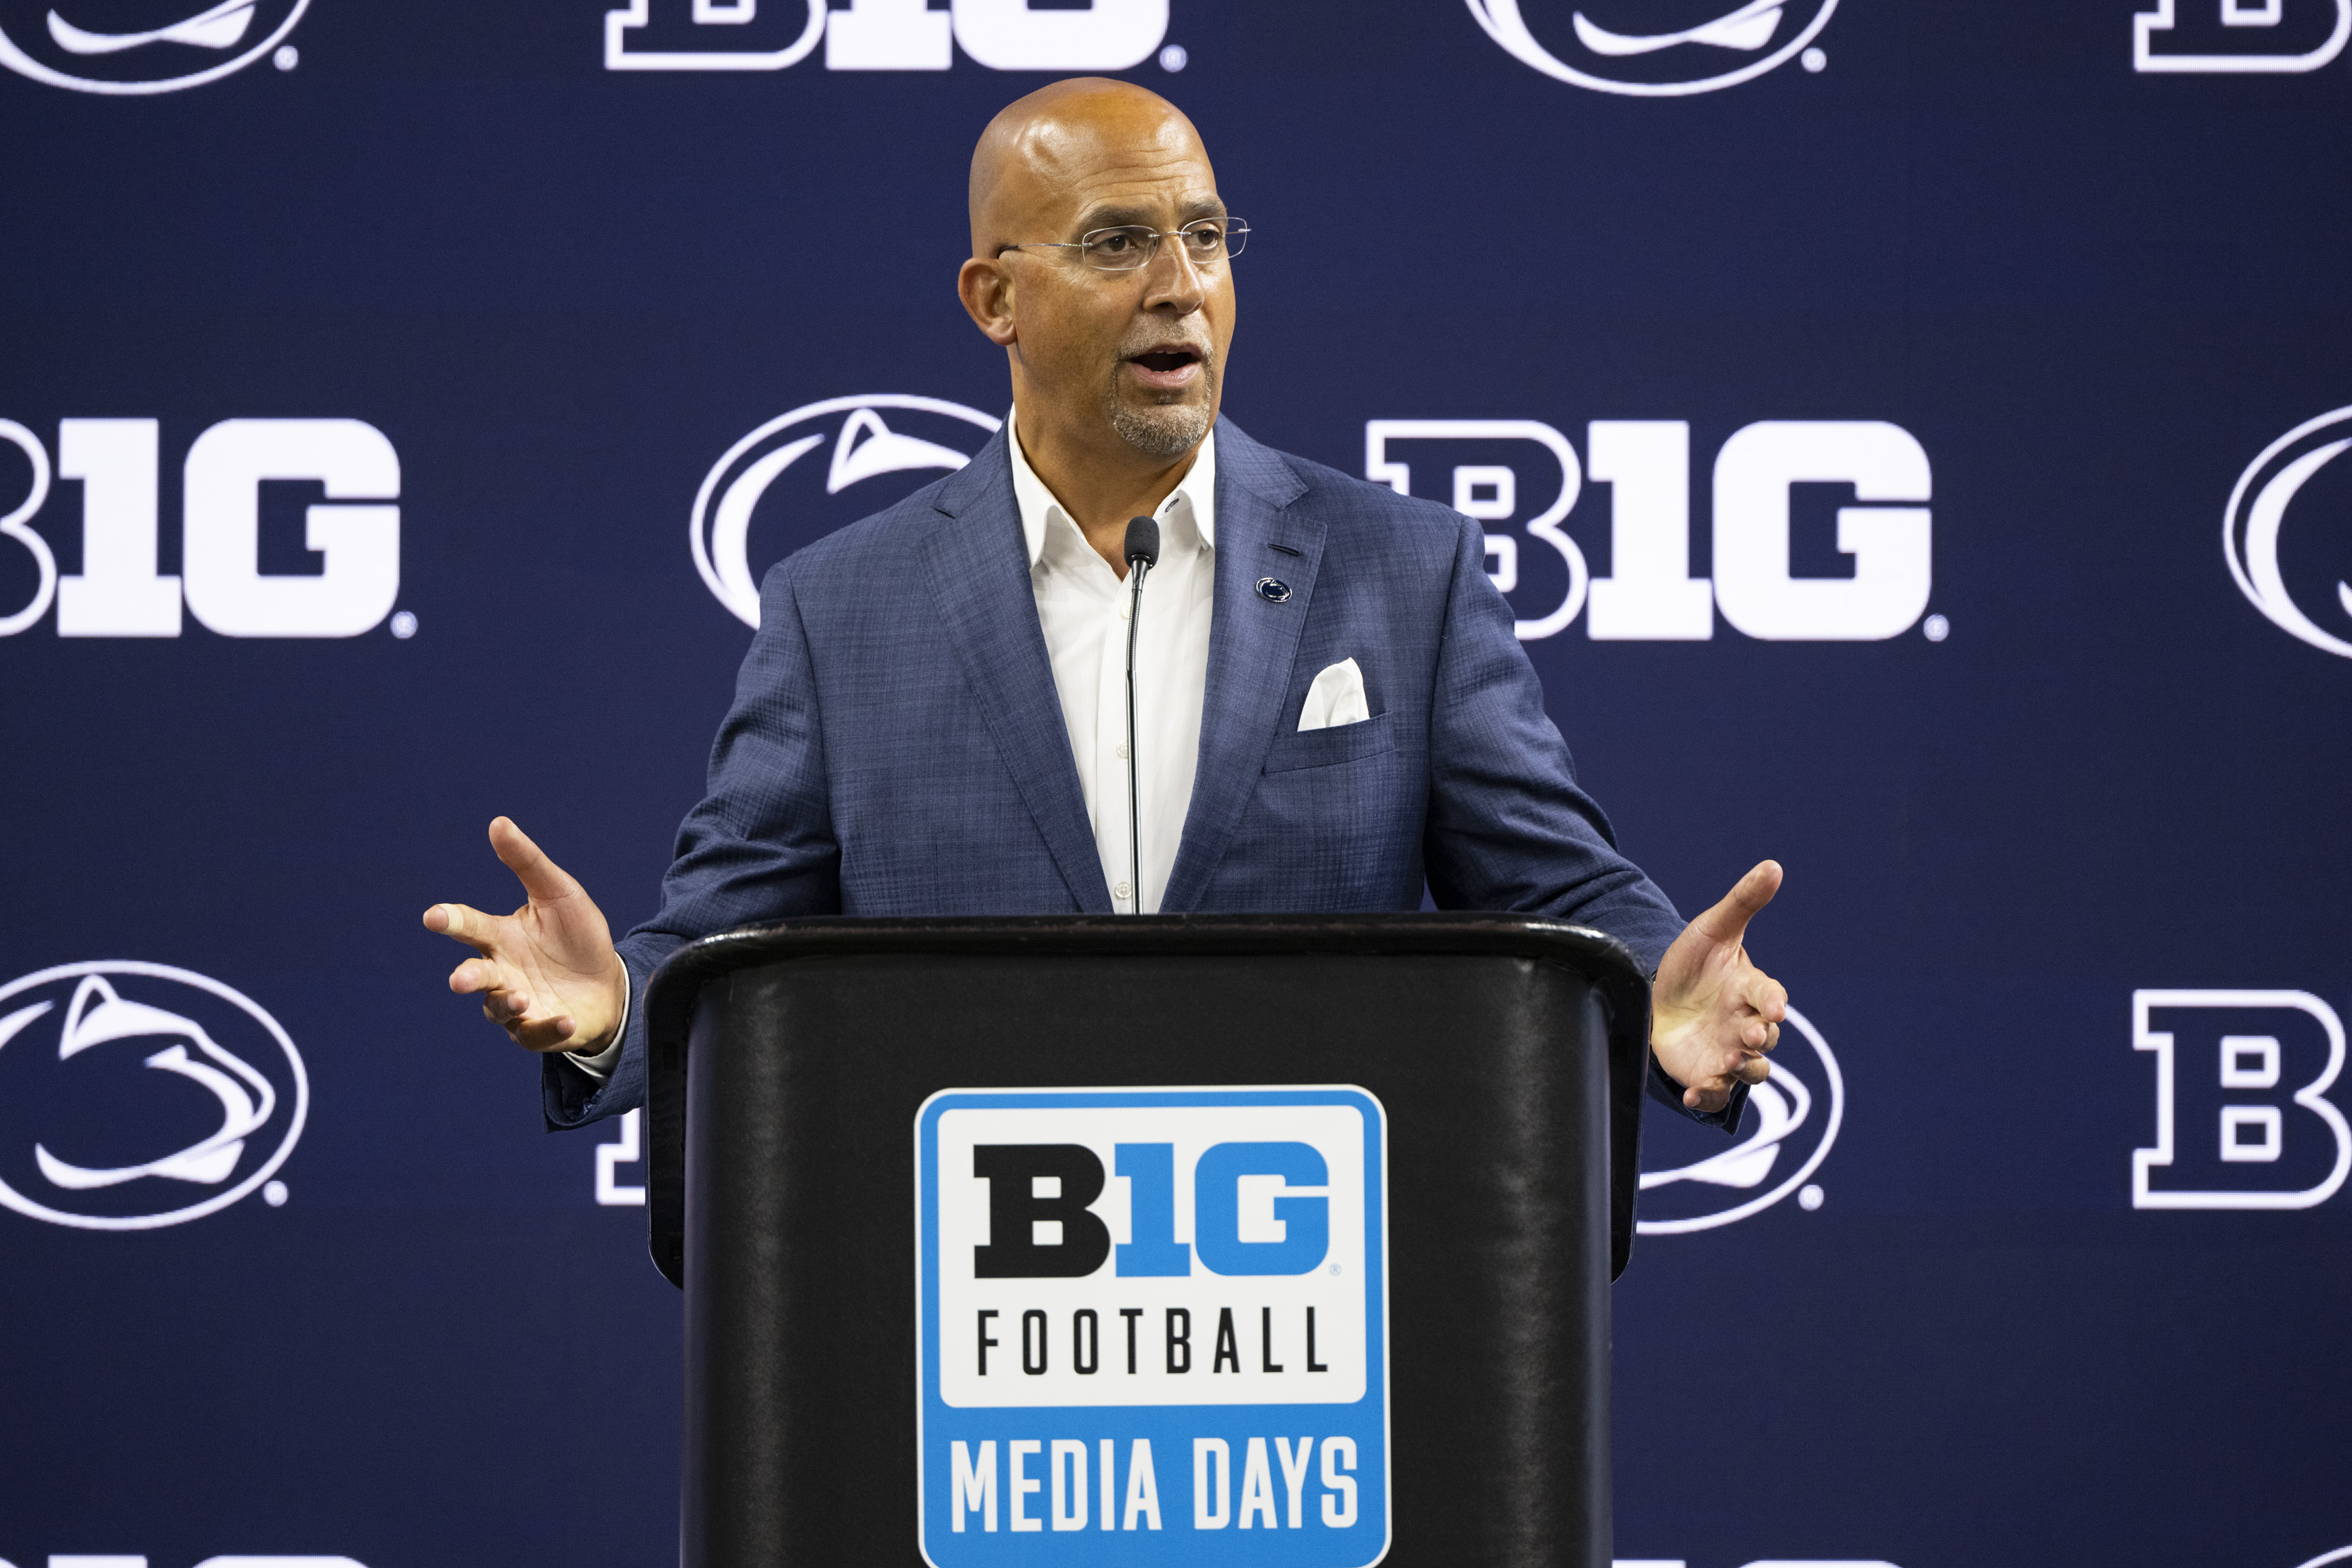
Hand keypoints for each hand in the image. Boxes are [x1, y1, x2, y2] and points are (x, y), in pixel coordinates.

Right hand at [423, 817, 626, 1054]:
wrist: (608, 981)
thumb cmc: (576, 936)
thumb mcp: (559, 893)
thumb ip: (528, 862)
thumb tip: (498, 822)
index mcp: (501, 937)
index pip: (469, 926)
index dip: (451, 920)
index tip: (434, 916)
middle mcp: (502, 972)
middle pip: (475, 975)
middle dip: (466, 977)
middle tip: (460, 979)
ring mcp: (517, 1004)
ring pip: (497, 1009)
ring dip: (506, 1004)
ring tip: (521, 996)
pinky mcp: (537, 1030)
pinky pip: (535, 1034)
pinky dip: (547, 1029)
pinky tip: (565, 1019)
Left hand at [1650, 860, 1788, 1114]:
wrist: (1656, 995)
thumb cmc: (1692, 963)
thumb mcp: (1712, 928)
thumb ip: (1742, 901)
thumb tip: (1773, 865)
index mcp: (1750, 990)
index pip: (1769, 996)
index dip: (1774, 1002)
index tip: (1773, 1007)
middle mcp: (1745, 1024)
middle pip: (1765, 1038)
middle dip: (1760, 1039)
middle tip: (1750, 1036)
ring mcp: (1728, 1053)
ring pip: (1751, 1070)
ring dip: (1744, 1070)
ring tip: (1729, 1065)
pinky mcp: (1706, 1076)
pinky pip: (1715, 1094)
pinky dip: (1709, 1098)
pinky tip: (1694, 1095)